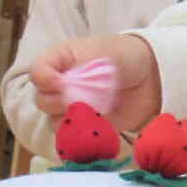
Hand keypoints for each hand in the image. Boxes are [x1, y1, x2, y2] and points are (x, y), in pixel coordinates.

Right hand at [28, 34, 160, 134]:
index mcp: (60, 61)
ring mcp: (71, 107)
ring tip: (94, 110)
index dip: (44, 79)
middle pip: (41, 100)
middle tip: (81, 97)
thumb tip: (63, 86)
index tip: (60, 82)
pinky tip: (98, 123)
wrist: (149, 77)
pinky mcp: (85, 126)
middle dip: (58, 101)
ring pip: (53, 121)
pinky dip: (82, 133)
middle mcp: (60, 85)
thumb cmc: (124, 56)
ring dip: (70, 118)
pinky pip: (72, 136)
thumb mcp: (103, 51)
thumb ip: (81, 65)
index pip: (37, 72)